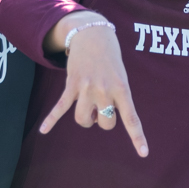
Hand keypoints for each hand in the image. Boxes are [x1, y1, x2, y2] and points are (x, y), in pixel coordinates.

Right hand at [39, 17, 147, 155]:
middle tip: (102, 108)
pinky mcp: (71, 85)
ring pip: (84, 119)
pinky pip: (61, 107)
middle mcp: (105, 91)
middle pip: (105, 123)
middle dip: (103, 121)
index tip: (144, 153)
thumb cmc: (110, 59)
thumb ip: (116, 98)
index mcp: (122, 89)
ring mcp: (87, 88)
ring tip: (87, 110)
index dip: (138, 137)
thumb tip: (102, 118)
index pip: (131, 118)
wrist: (93, 34)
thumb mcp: (121, 77)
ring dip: (86, 119)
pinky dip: (51, 119)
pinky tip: (44, 130)